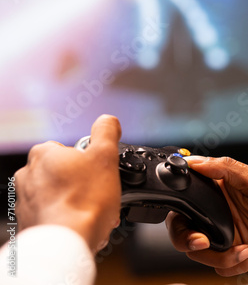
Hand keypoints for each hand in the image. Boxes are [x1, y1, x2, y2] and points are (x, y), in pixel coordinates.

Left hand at [14, 114, 121, 253]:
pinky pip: (53, 215)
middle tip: (99, 193)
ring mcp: (25, 200)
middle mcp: (28, 174)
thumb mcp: (105, 156)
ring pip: (60, 196)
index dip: (91, 162)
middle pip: (66, 173)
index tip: (100, 173)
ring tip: (92, 212)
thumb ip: (106, 131)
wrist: (67, 241)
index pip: (72, 150)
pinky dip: (67, 219)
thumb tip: (107, 120)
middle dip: (83, 183)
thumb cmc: (84, 201)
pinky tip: (81, 224)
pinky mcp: (28, 222)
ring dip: (77, 201)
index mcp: (44, 153)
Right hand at [166, 156, 247, 276]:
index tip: (182, 212)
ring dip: (222, 255)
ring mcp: (226, 235)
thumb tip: (196, 161)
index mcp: (223, 189)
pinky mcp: (233, 255)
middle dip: (188, 239)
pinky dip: (235, 263)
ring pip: (199, 252)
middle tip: (202, 242)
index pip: (188, 192)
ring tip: (246, 249)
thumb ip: (227, 168)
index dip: (180, 204)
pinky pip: (218, 266)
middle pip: (183, 227)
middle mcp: (220, 212)